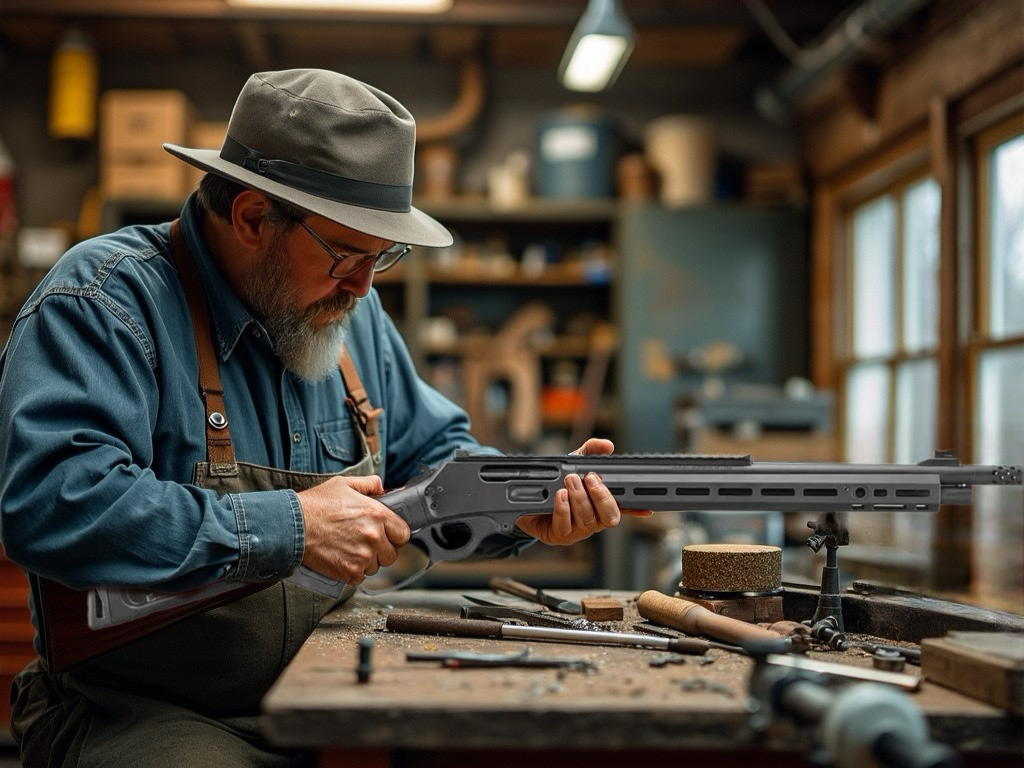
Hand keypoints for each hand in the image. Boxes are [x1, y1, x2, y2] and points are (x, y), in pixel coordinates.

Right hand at [297, 475, 409, 583]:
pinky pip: (360, 577)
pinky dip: (352, 573)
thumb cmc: (316, 504)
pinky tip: (342, 560)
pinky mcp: (349, 571)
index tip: (387, 536)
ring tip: (350, 551)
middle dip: (381, 551)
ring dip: (366, 562)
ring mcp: (363, 556)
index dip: (395, 536)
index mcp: (378, 514)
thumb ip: (368, 484)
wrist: (293, 526)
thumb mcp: (343, 484)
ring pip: (375, 567)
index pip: (403, 534)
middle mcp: (374, 536)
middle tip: (365, 545)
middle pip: (391, 554)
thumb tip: (380, 487)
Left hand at [515, 438, 651, 545]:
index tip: (645, 507)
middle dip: (602, 496)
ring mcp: (577, 530)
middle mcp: (593, 521)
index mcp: (601, 505)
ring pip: (587, 519)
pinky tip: (559, 495)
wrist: (527, 498)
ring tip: (569, 480)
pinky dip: (563, 508)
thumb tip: (607, 445)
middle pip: (609, 517)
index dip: (636, 509)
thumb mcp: (573, 462)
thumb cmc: (556, 483)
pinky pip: (565, 525)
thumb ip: (590, 451)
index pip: (623, 508)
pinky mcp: (558, 535)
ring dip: (579, 497)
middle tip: (590, 478)